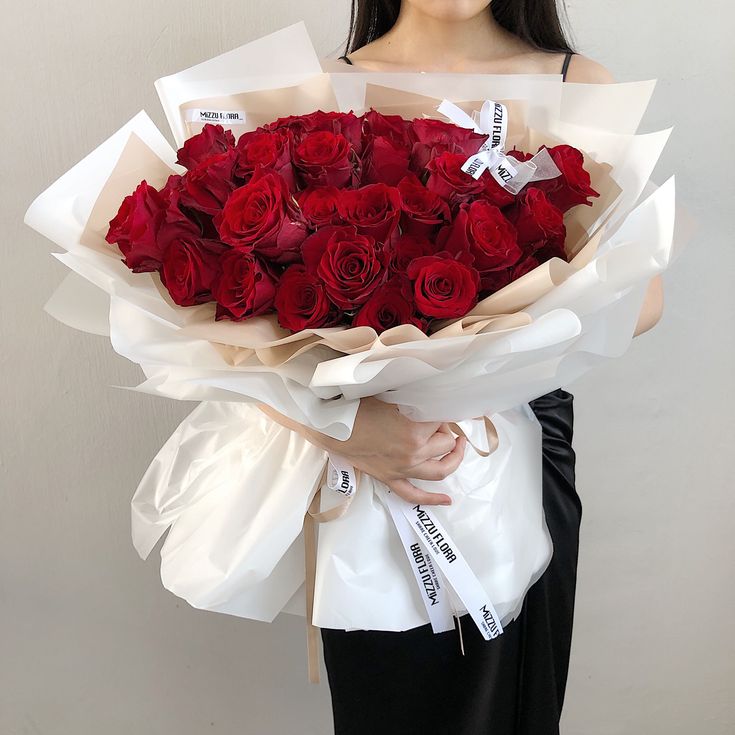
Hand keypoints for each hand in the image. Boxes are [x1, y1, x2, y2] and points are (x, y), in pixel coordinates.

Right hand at [258, 397, 465, 505]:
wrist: (331, 425)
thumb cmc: (357, 405)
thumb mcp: (391, 394)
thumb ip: (414, 397)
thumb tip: (434, 394)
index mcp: (414, 429)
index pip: (443, 420)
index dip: (441, 411)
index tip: (438, 404)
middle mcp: (413, 452)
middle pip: (445, 443)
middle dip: (444, 430)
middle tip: (435, 419)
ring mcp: (403, 469)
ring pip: (440, 469)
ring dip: (453, 457)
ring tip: (457, 446)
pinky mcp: (391, 479)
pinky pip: (415, 495)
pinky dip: (433, 499)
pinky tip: (447, 500)